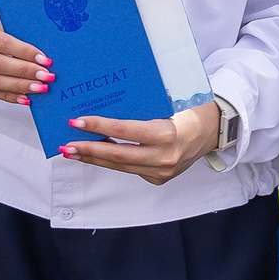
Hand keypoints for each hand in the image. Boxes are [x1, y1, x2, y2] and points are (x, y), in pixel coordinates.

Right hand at [0, 16, 51, 103]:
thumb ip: (9, 39)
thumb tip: (39, 58)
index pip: (0, 42)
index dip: (24, 52)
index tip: (44, 60)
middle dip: (24, 72)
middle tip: (46, 76)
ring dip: (19, 86)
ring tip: (39, 88)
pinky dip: (8, 95)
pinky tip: (24, 96)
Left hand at [61, 101, 220, 185]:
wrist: (213, 131)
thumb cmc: (189, 109)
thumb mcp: (170, 101)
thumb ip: (142, 105)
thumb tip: (105, 100)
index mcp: (168, 133)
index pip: (125, 131)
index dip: (99, 126)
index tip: (77, 122)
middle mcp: (165, 156)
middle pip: (118, 155)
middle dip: (88, 150)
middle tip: (66, 145)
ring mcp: (162, 171)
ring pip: (121, 166)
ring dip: (94, 159)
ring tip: (72, 152)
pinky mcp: (159, 179)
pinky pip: (129, 170)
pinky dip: (111, 162)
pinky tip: (95, 155)